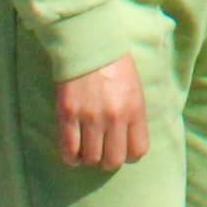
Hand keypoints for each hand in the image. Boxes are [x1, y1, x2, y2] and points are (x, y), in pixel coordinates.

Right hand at [53, 55, 151, 169]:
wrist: (89, 44)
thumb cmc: (115, 65)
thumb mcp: (135, 89)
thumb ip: (134, 116)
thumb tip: (130, 144)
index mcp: (135, 110)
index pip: (138, 151)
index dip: (129, 156)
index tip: (121, 150)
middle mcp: (115, 117)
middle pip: (113, 160)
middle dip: (107, 161)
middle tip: (102, 152)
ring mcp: (90, 117)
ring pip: (91, 158)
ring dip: (88, 159)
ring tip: (86, 151)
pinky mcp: (68, 114)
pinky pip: (68, 149)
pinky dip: (70, 157)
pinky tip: (72, 154)